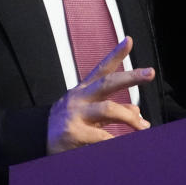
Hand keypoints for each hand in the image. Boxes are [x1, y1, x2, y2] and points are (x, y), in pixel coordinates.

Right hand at [46, 36, 155, 154]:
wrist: (35, 141)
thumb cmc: (68, 124)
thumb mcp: (89, 113)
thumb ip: (113, 110)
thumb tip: (137, 112)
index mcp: (84, 90)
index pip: (102, 68)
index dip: (116, 54)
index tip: (129, 40)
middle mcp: (80, 97)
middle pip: (108, 83)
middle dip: (131, 77)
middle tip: (150, 73)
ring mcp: (75, 114)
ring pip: (108, 108)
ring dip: (129, 117)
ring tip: (142, 127)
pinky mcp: (73, 132)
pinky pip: (101, 136)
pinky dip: (114, 140)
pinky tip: (121, 144)